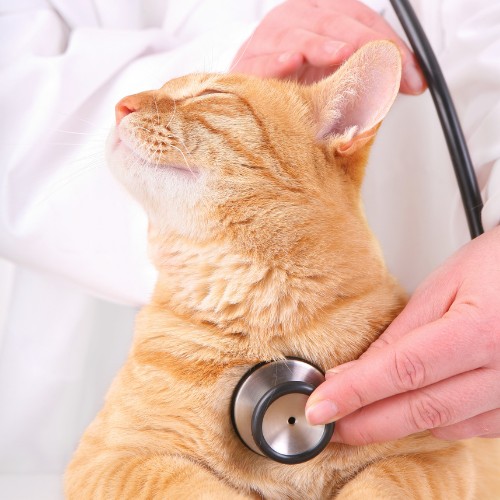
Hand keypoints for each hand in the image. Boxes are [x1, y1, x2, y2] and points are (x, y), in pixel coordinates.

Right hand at [231, 0, 424, 92]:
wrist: (252, 83)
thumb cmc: (296, 77)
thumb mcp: (339, 70)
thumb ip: (371, 70)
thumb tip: (410, 82)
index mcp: (322, 13)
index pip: (361, 19)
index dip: (390, 44)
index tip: (412, 75)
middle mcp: (297, 18)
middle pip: (334, 22)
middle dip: (367, 46)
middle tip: (389, 68)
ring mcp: (270, 37)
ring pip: (298, 34)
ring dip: (321, 45)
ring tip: (341, 54)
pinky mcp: (248, 61)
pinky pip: (261, 60)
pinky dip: (275, 61)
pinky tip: (289, 62)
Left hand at [306, 226, 499, 443]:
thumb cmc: (495, 268)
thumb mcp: (441, 288)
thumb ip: (399, 334)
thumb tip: (353, 372)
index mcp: (481, 330)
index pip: (403, 370)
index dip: (356, 393)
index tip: (320, 407)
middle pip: (422, 410)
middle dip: (366, 423)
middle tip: (327, 426)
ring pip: (444, 427)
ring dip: (395, 425)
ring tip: (358, 417)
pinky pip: (468, 429)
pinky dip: (430, 424)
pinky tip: (406, 412)